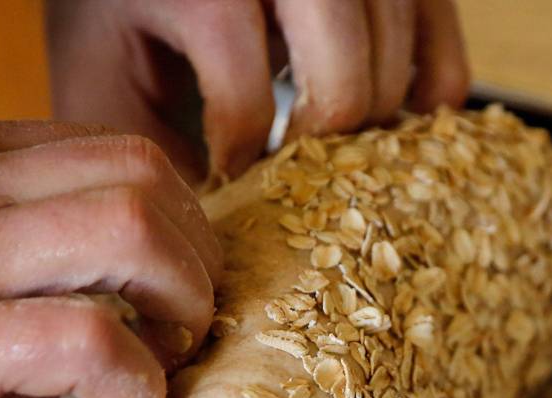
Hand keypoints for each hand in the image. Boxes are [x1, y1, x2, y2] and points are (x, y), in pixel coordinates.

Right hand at [0, 113, 221, 397]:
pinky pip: (82, 341)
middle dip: (196, 246)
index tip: (178, 268)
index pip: (102, 148)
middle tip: (190, 313)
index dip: (169, 210)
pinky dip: (134, 381)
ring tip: (172, 355)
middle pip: (139, 172)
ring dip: (183, 298)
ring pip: (128, 228)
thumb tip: (86, 366)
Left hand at [46, 0, 469, 181]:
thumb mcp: (106, 72)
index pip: (247, 99)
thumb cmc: (130, 12)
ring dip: (368, 126)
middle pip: (344, 82)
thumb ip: (136, 143)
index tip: (229, 179)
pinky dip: (426, 102)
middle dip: (318, 147)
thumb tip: (196, 223)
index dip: (241, 161)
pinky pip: (445, 56)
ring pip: (399, 67)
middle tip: (289, 166)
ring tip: (323, 144)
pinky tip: (381, 125)